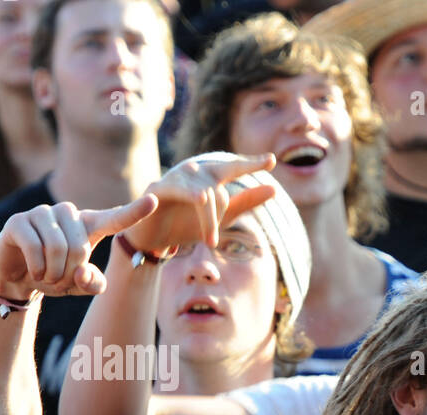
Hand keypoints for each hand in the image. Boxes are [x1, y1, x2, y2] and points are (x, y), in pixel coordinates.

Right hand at [0, 195, 158, 298]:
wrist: (19, 276)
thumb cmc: (56, 275)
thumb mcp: (81, 286)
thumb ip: (93, 284)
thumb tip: (82, 272)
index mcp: (90, 225)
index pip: (115, 218)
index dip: (134, 211)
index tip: (154, 200)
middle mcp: (67, 213)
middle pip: (80, 248)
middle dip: (70, 273)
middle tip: (60, 278)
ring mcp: (41, 213)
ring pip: (58, 248)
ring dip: (53, 273)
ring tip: (47, 275)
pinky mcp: (18, 221)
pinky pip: (34, 248)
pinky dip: (37, 269)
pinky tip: (34, 271)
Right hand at [123, 153, 276, 257]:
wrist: (152, 238)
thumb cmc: (186, 224)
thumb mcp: (221, 217)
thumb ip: (246, 202)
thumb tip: (274, 189)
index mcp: (209, 176)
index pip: (234, 167)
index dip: (252, 164)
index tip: (272, 160)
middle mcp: (193, 171)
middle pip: (220, 184)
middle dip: (223, 212)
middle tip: (215, 238)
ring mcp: (176, 176)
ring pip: (206, 193)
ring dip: (210, 222)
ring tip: (209, 242)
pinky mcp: (159, 186)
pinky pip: (183, 190)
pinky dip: (193, 200)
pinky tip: (200, 200)